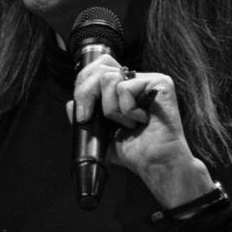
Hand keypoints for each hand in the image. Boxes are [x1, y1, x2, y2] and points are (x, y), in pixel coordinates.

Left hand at [66, 53, 214, 207]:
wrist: (156, 164)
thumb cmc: (135, 151)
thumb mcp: (101, 134)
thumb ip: (86, 117)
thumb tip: (70, 103)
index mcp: (123, 88)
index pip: (98, 67)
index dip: (83, 83)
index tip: (82, 112)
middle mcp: (136, 80)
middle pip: (99, 68)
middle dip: (86, 94)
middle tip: (88, 117)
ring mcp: (148, 80)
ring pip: (109, 79)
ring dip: (110, 109)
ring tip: (127, 123)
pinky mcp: (160, 83)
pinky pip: (125, 88)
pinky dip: (126, 110)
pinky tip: (140, 120)